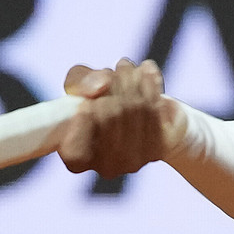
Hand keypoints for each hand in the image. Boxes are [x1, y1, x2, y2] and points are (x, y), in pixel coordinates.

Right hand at [57, 59, 185, 177]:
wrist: (136, 107)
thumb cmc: (95, 97)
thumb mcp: (78, 84)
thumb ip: (80, 82)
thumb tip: (99, 87)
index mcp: (76, 160)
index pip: (76, 153)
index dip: (81, 124)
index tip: (85, 102)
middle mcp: (105, 168)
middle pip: (110, 117)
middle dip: (113, 84)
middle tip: (116, 66)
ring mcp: (134, 162)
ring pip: (134, 110)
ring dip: (131, 80)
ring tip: (126, 66)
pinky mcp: (157, 150)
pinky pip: (154, 110)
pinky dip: (150, 86)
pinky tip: (146, 70)